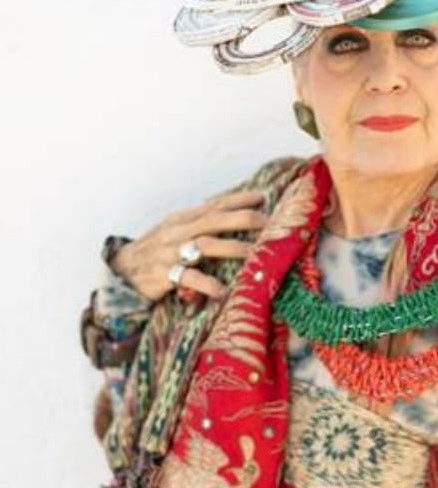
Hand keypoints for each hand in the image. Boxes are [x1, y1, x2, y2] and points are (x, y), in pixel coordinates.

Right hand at [111, 187, 269, 302]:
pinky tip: (222, 291)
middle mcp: (177, 232)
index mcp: (182, 219)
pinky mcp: (163, 275)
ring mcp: (170, 252)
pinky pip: (187, 278)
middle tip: (267, 222)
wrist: (122, 269)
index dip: (238, 200)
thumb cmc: (157, 250)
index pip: (214, 205)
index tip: (262, 197)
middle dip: (242, 219)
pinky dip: (206, 283)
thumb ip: (202, 223)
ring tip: (254, 254)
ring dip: (231, 249)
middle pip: (213, 220)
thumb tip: (234, 214)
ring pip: (204, 246)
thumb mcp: (176, 230)